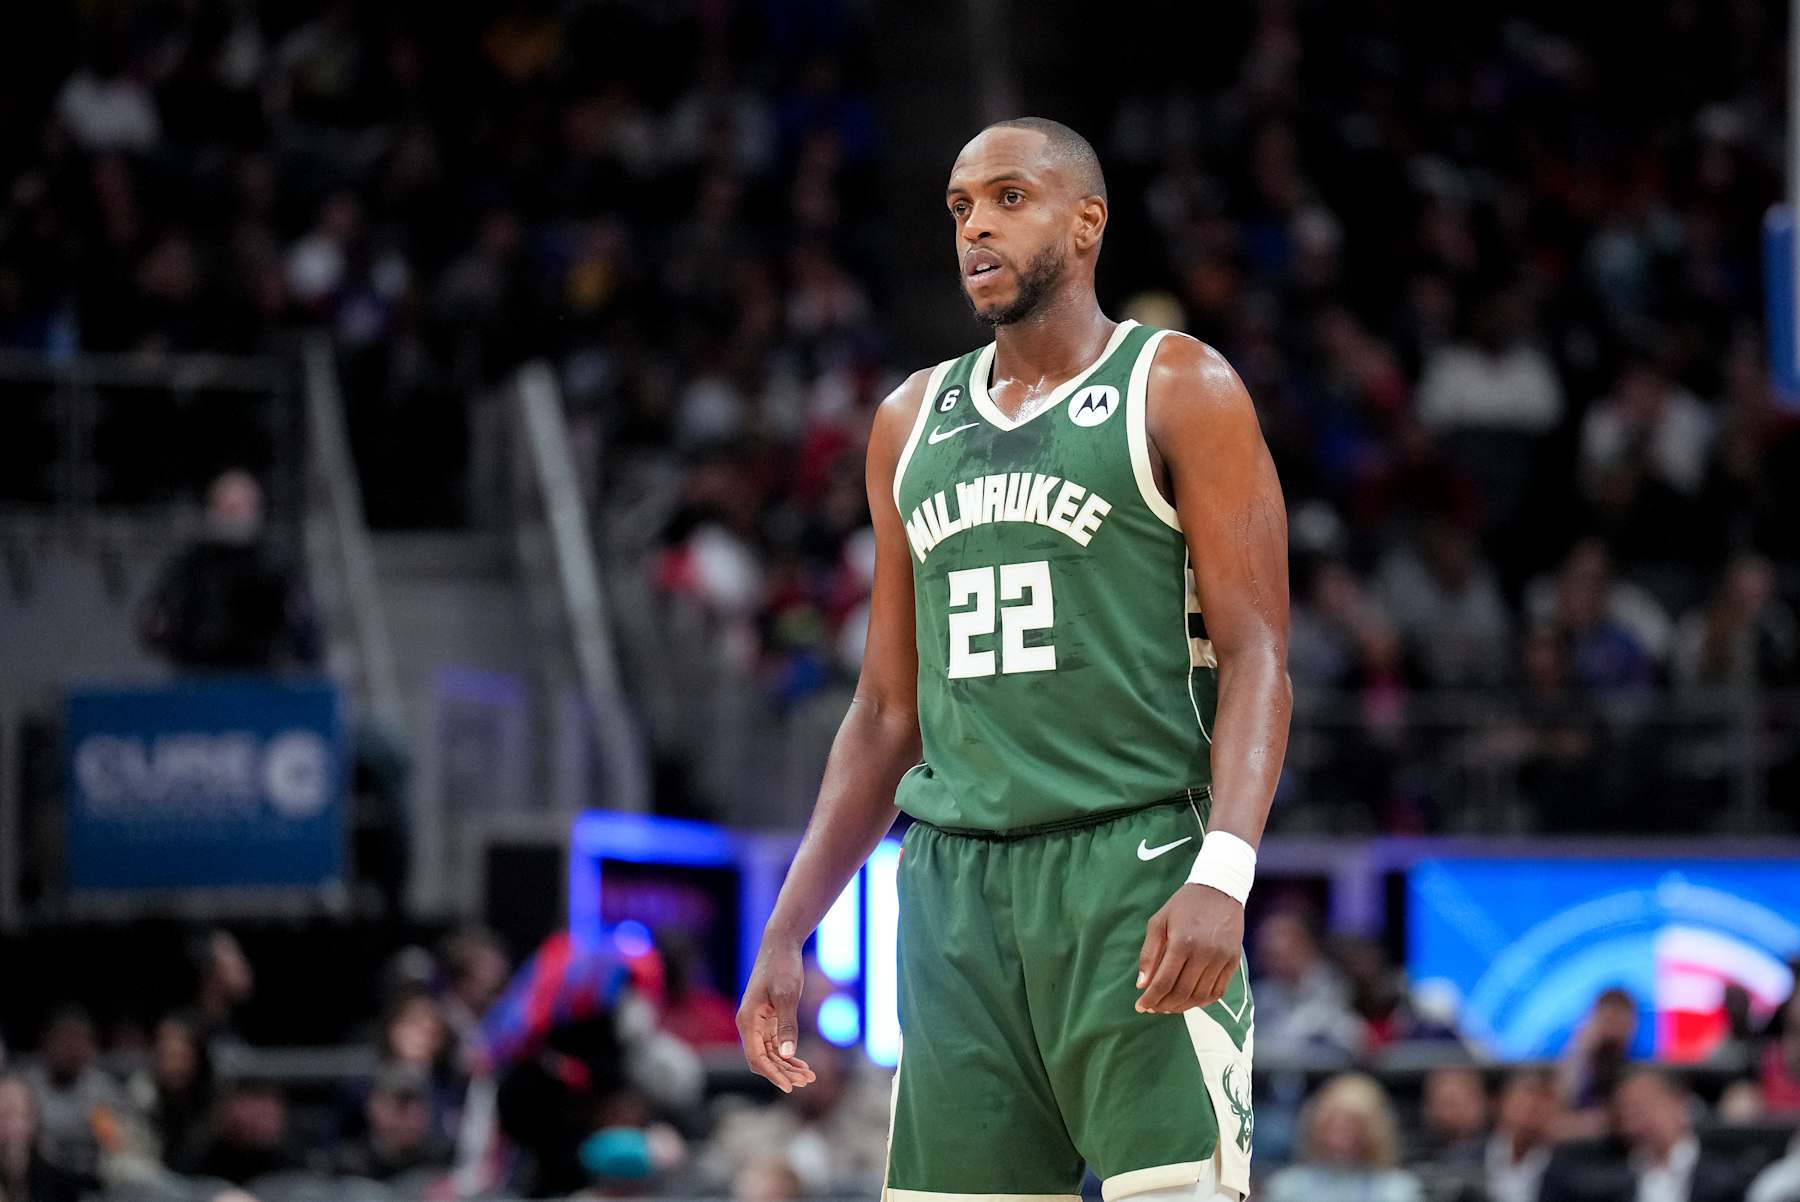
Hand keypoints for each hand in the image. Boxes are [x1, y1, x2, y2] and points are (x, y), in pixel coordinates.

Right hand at [736, 935, 816, 1092]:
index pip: (757, 1058)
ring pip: (770, 1054)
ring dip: (787, 1067)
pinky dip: (787, 1055)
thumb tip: (787, 1055)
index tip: (790, 1087)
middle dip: (783, 1073)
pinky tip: (802, 1064)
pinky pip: (775, 1044)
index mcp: (747, 1020)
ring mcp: (758, 1022)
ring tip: (808, 1077)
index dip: (773, 1074)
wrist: (781, 944)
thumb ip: (787, 1025)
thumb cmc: (782, 966)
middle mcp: (749, 1024)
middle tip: (807, 1081)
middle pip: (763, 1060)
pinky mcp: (768, 1019)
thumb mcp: (787, 995)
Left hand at [1135, 883, 1244, 1013]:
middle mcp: (1204, 953)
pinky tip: (1189, 1001)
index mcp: (1182, 942)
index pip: (1164, 982)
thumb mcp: (1159, 922)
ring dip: (1182, 1007)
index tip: (1140, 1005)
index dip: (1151, 999)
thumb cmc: (1184, 905)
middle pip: (1181, 992)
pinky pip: (1218, 992)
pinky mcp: (1233, 961)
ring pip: (1200, 996)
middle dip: (1163, 1005)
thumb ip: (1149, 954)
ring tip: (1168, 1006)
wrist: (1219, 889)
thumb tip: (1141, 985)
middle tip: (1152, 1008)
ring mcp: (1221, 959)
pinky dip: (1202, 1001)